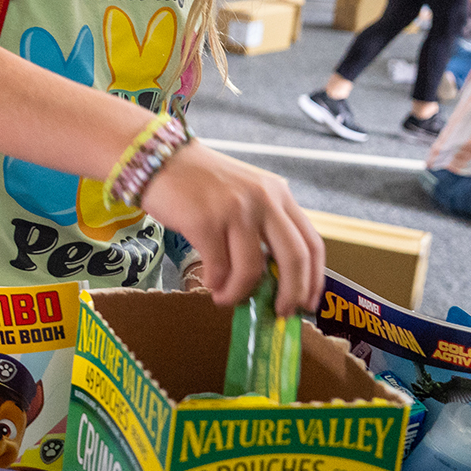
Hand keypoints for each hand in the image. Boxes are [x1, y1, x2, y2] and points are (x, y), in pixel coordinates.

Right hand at [140, 141, 323, 315]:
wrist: (156, 158)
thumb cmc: (198, 180)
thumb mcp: (244, 193)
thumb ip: (262, 224)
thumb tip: (270, 278)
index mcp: (278, 193)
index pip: (311, 242)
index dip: (314, 279)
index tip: (307, 302)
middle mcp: (263, 200)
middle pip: (293, 259)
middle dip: (290, 293)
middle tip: (280, 312)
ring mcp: (234, 210)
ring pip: (252, 269)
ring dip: (240, 293)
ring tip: (226, 298)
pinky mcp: (205, 221)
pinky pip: (218, 267)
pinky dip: (216, 283)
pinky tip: (210, 284)